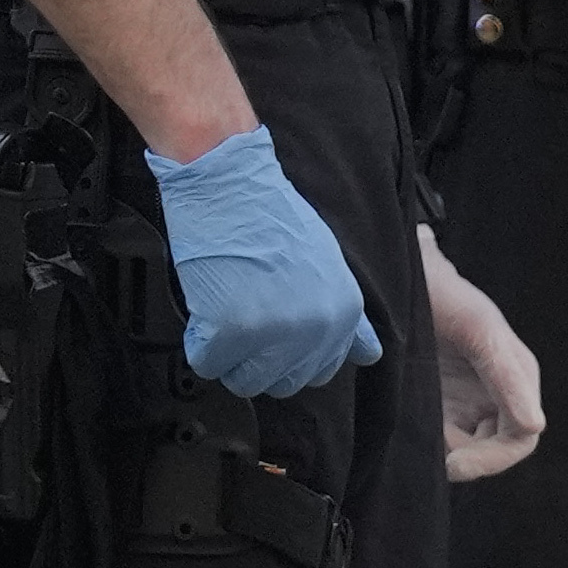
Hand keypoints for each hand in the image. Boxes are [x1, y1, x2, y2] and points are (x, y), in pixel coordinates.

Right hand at [143, 130, 378, 399]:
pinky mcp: (232, 330)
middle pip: (283, 382)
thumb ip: (346, 318)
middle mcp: (317, 328)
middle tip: (241, 322)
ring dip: (227, 356)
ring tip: (224, 315)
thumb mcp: (329, 266)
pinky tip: (205, 312)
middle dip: (256, 360)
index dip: (287, 355)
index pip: (320, 370)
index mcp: (344, 313)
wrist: (231, 185)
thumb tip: (368, 355)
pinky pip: (208, 363)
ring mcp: (276, 332)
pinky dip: (199, 344)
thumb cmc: (272, 217)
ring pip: (246, 381)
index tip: (271, 334)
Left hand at [421, 233, 543, 480]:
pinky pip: (449, 438)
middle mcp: (501, 393)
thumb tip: (534, 426)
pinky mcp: (444, 403)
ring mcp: (471, 399)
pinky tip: (415, 430)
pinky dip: (436, 444)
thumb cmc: (444, 297)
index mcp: (518, 378)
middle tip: (440, 465)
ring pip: (474, 448)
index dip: (493, 458)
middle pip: (502, 448)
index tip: (454, 463)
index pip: (521, 437)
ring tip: (422, 436)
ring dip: (452, 453)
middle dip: (474, 460)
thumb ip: (508, 378)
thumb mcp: (479, 332)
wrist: (403, 277)